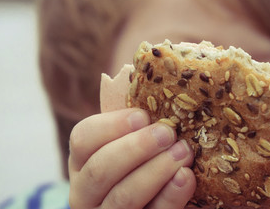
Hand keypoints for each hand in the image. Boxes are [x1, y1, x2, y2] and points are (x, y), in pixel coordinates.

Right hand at [68, 108, 195, 207]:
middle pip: (100, 169)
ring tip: (184, 153)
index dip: (111, 125)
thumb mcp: (135, 141)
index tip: (143, 115)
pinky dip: (170, 197)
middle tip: (168, 133)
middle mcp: (86, 192)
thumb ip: (141, 122)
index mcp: (83, 161)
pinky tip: (186, 178)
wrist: (156, 200)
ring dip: (156, 171)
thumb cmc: (149, 160)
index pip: (83, 139)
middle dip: (136, 148)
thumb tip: (154, 74)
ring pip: (123, 196)